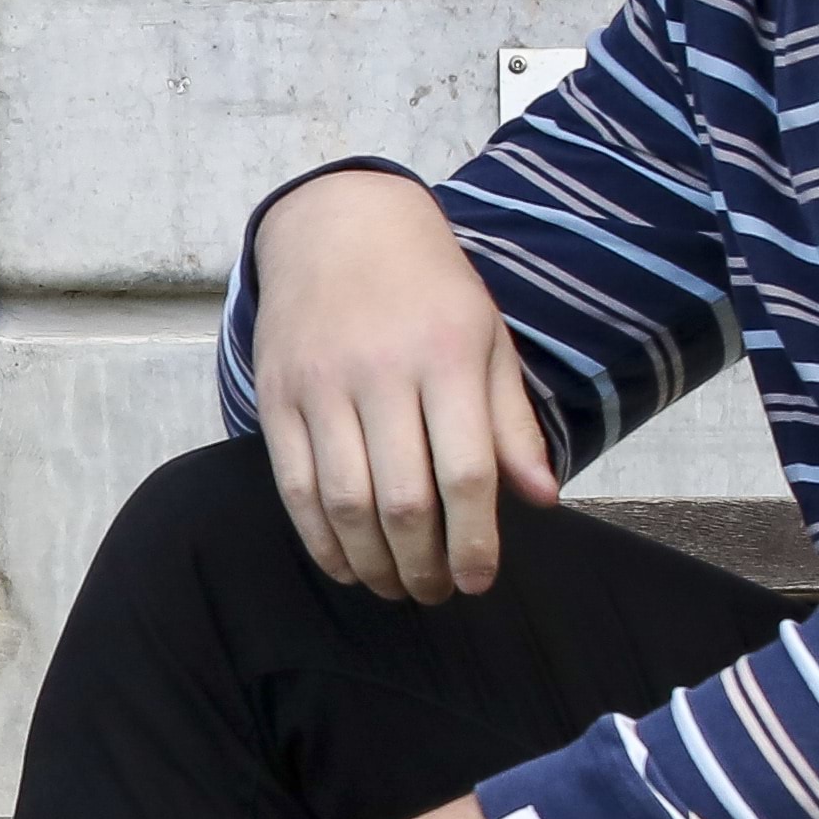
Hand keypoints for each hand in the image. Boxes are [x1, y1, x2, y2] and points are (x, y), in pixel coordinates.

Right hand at [248, 168, 563, 604]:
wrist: (339, 225)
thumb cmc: (429, 290)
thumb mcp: (489, 341)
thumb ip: (512, 424)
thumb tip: (541, 500)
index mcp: (448, 356)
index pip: (466, 471)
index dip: (474, 540)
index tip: (478, 581)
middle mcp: (381, 372)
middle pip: (402, 498)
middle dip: (422, 564)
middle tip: (435, 593)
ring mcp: (321, 386)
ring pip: (344, 502)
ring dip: (371, 562)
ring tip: (394, 586)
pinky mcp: (277, 396)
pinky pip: (294, 486)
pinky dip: (319, 539)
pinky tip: (345, 563)